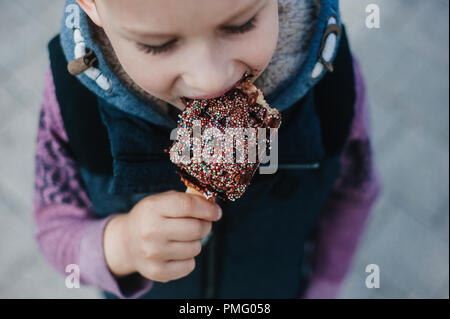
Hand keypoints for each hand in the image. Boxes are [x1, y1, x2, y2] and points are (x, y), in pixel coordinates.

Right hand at [103, 190, 221, 282]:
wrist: (126, 242)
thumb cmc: (151, 217)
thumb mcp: (162, 201)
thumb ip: (186, 200)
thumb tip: (213, 205)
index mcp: (152, 208)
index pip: (187, 205)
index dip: (207, 208)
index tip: (216, 211)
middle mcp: (151, 231)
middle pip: (195, 228)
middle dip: (205, 225)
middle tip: (201, 224)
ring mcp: (153, 253)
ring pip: (195, 247)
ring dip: (195, 242)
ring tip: (182, 238)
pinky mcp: (157, 271)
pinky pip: (189, 265)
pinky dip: (188, 258)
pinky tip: (177, 252)